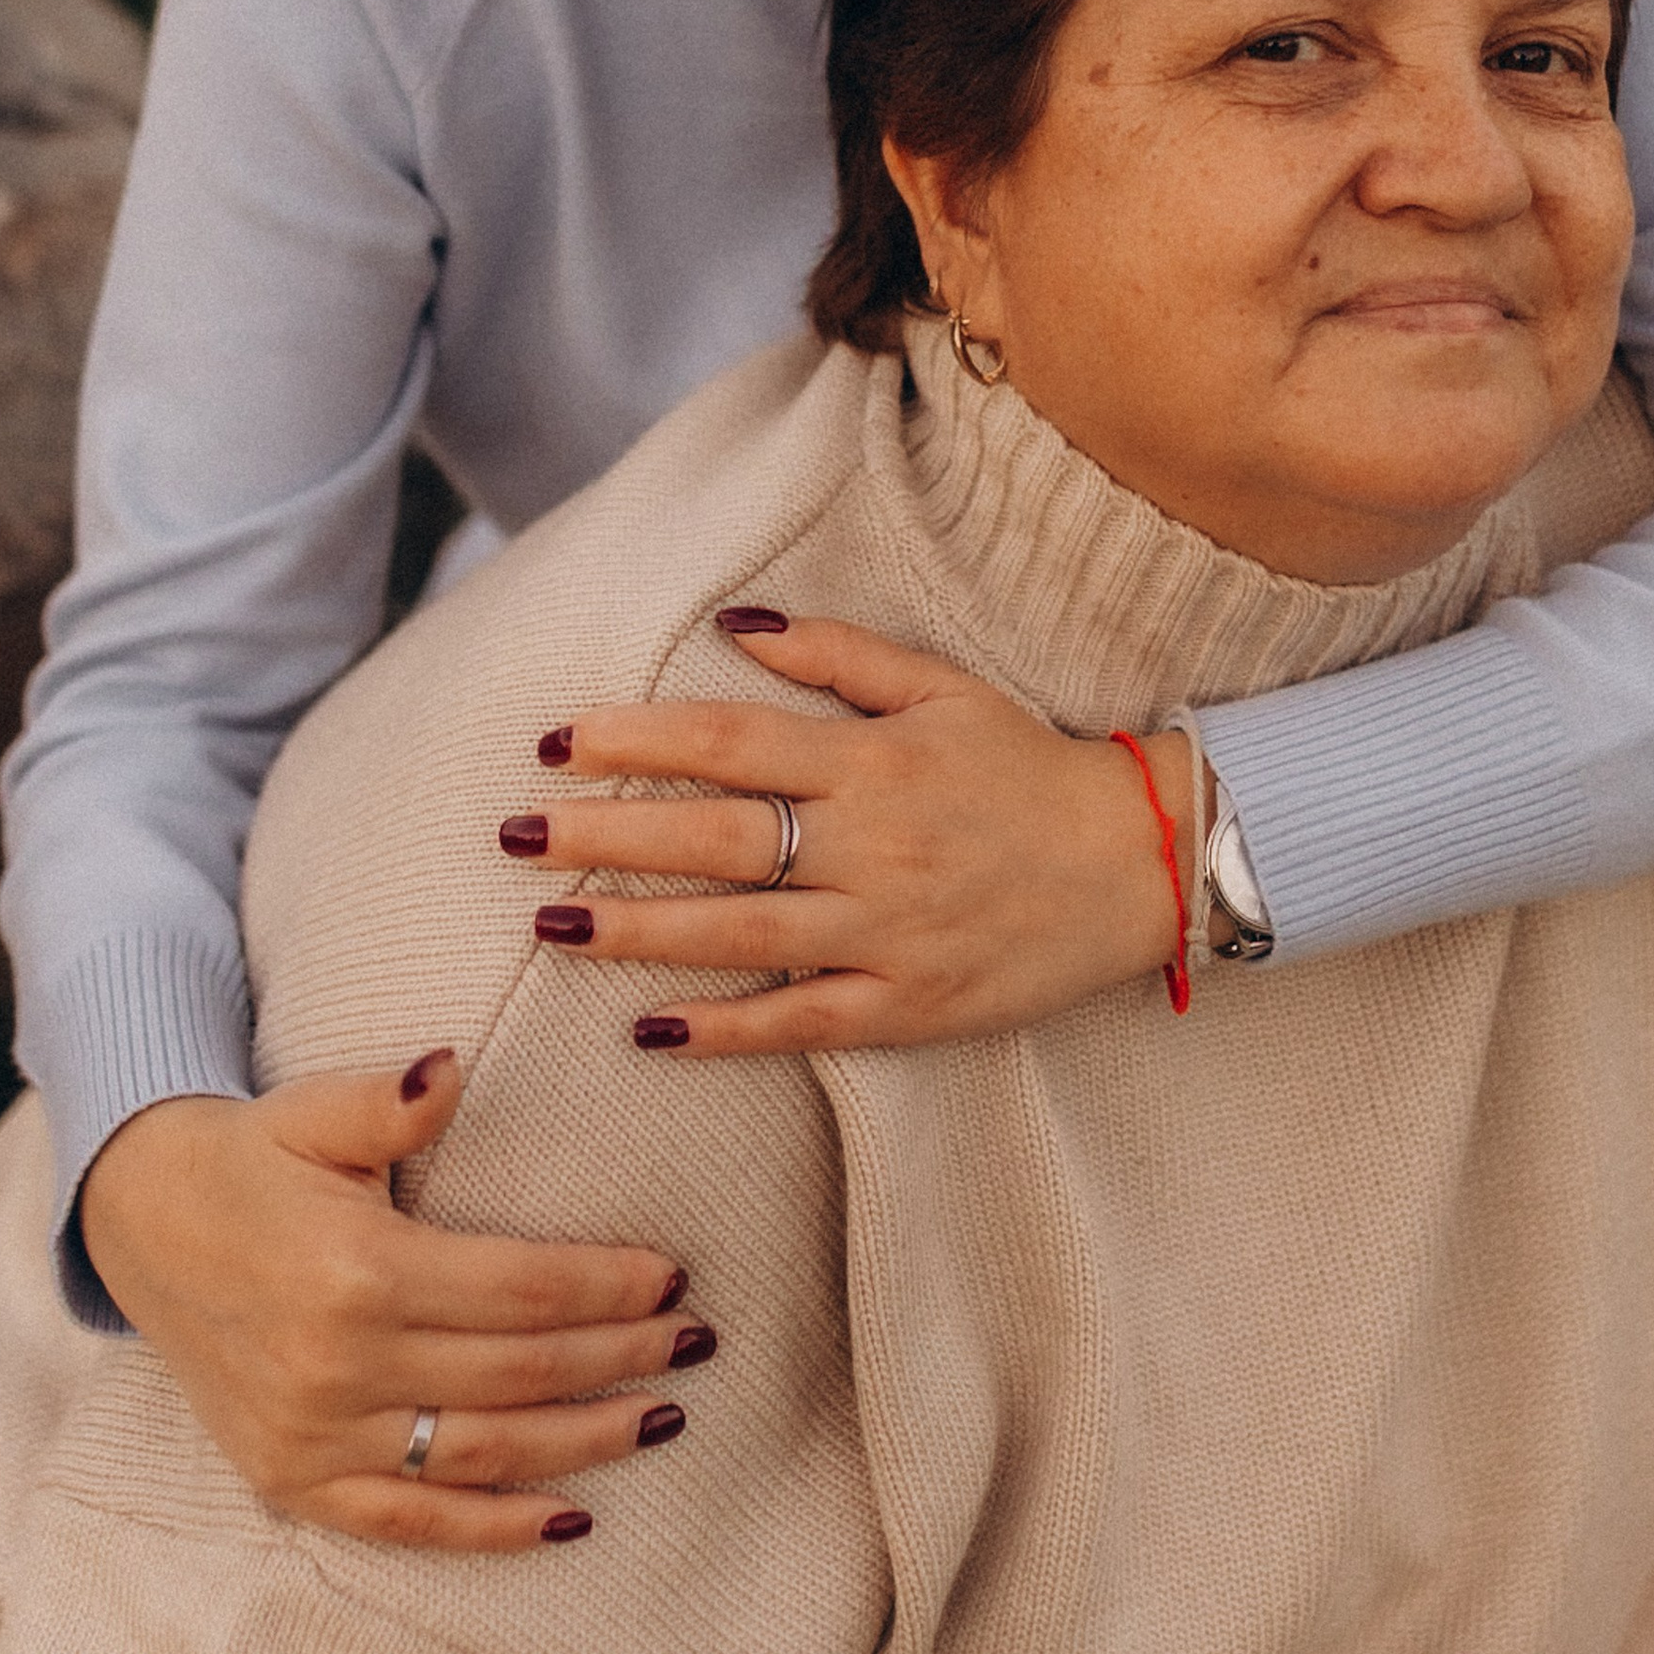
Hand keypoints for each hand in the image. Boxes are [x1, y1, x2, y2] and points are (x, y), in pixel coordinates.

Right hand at [75, 1056, 712, 1551]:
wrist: (139, 1227)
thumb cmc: (252, 1158)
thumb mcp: (315, 1111)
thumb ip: (391, 1099)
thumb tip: (452, 1064)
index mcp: (356, 1270)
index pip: (521, 1290)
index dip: (607, 1287)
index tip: (674, 1278)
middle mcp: (337, 1365)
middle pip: (520, 1374)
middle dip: (622, 1357)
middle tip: (697, 1341)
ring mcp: (313, 1435)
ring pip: (483, 1453)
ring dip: (587, 1440)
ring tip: (665, 1414)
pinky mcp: (293, 1481)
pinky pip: (409, 1523)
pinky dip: (495, 1529)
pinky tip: (574, 1516)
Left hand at [508, 614, 1197, 1054]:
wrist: (1139, 863)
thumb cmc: (1028, 768)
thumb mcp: (942, 689)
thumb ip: (837, 655)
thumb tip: (737, 624)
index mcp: (872, 763)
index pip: (729, 745)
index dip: (635, 741)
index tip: (555, 742)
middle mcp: (870, 847)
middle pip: (715, 839)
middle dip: (604, 836)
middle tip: (513, 835)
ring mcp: (887, 932)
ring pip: (741, 934)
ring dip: (638, 930)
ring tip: (552, 925)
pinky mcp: (908, 1004)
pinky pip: (802, 1020)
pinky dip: (726, 1028)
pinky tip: (650, 1029)